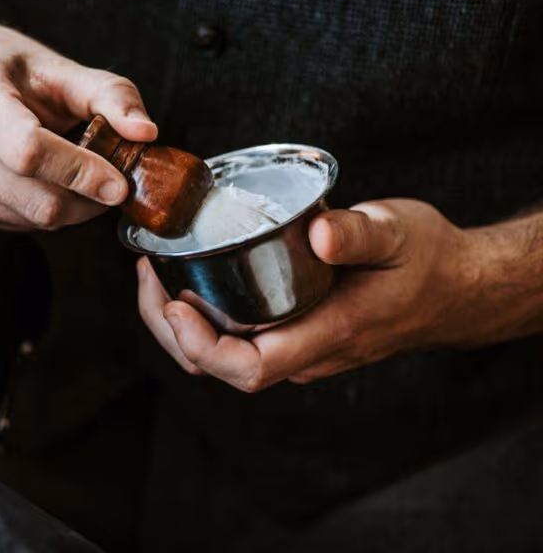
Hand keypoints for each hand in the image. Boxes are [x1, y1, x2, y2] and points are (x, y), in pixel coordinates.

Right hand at [0, 20, 157, 229]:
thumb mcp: (54, 65)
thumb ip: (108, 94)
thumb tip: (145, 133)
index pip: (29, 152)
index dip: (79, 172)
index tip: (118, 184)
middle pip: (35, 198)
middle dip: (86, 199)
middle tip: (111, 182)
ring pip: (30, 219)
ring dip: (70, 208)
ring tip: (79, 175)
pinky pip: (17, 224)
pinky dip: (44, 211)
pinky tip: (45, 181)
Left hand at [137, 199, 481, 391]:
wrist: (455, 287)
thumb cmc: (428, 260)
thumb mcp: (400, 232)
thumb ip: (361, 233)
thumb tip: (319, 235)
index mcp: (328, 334)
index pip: (248, 368)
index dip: (200, 347)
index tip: (173, 303)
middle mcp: (305, 352)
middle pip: (218, 366)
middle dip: (170, 329)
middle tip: (146, 273)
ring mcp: (297, 347)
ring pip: (221, 355)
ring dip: (178, 324)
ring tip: (154, 272)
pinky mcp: (292, 333)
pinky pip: (234, 339)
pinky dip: (200, 315)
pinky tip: (186, 277)